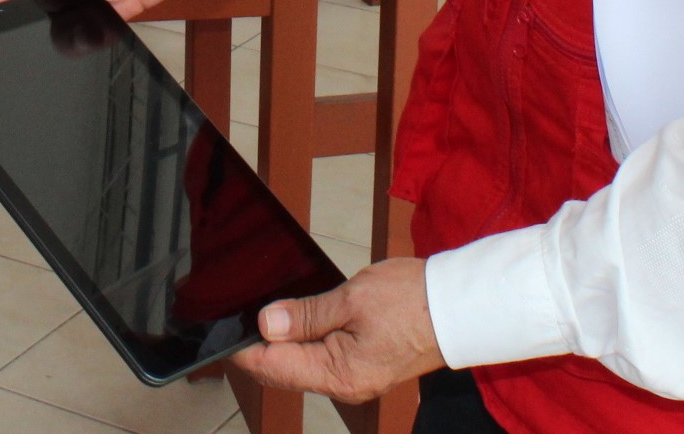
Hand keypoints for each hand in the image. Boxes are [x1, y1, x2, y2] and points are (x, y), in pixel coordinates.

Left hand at [231, 257, 445, 404]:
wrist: (460, 306)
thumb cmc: (413, 301)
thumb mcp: (351, 299)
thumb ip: (306, 315)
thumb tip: (266, 324)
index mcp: (339, 374)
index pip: (274, 366)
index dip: (245, 347)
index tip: (224, 328)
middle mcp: (344, 385)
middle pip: (285, 368)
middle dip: (262, 343)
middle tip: (242, 311)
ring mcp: (356, 377)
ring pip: (303, 362)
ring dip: (285, 339)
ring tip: (269, 309)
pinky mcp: (365, 365)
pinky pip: (324, 357)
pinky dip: (308, 338)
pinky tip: (300, 317)